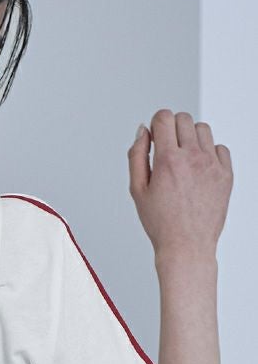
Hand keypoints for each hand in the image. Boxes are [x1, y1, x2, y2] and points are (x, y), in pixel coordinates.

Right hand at [128, 109, 232, 263]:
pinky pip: (220, 148)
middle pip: (183, 119)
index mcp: (168, 160)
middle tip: (166, 149)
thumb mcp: (137, 190)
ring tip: (183, 159)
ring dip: (190, 137)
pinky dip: (209, 152)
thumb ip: (136, 156)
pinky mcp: (226, 174)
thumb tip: (143, 132)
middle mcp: (193, 158)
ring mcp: (212, 165)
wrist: (186, 246)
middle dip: (171, 128)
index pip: (164, 117)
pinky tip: (198, 169)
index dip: (156, 124)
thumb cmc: (161, 223)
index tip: (154, 137)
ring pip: (203, 129)